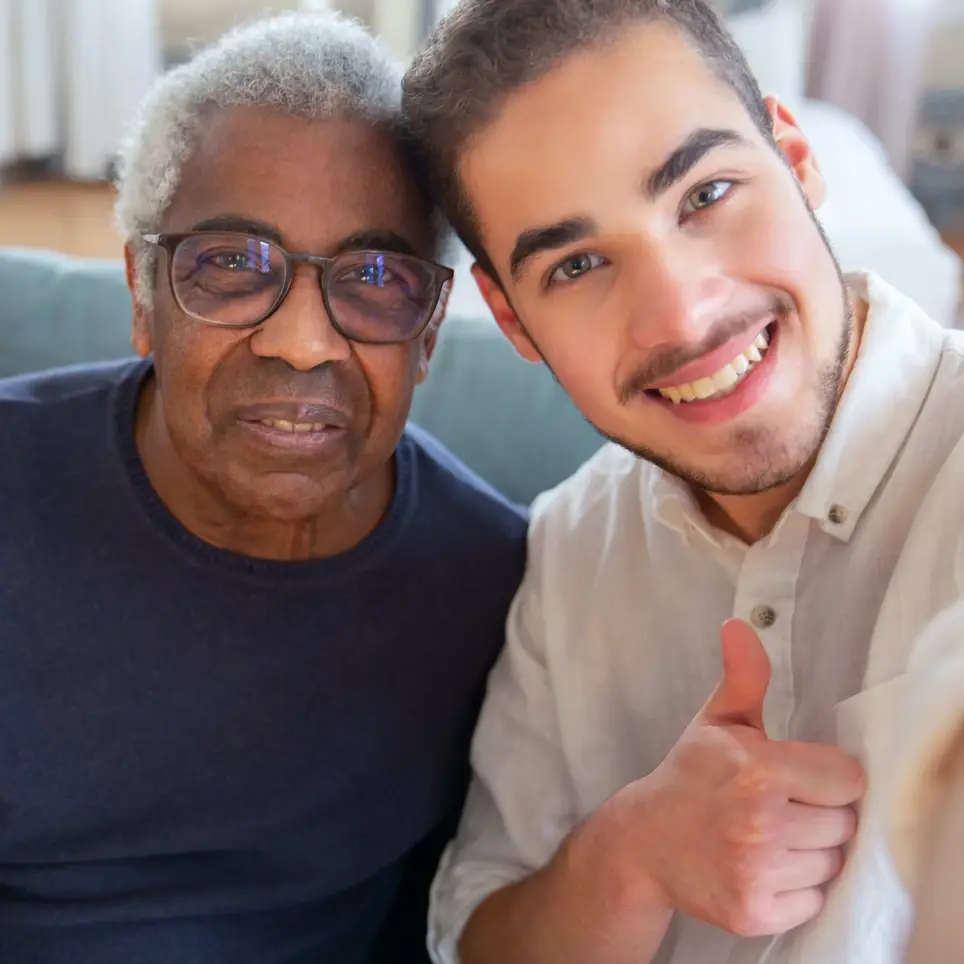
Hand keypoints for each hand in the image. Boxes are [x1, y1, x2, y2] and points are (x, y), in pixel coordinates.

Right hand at [595, 619, 865, 937]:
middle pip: (844, 823)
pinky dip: (795, 887)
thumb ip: (743, 676)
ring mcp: (756, 872)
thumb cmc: (689, 776)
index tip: (797, 775)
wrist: (642, 842)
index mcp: (757, 770)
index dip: (826, 776)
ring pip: (830, 862)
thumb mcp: (716, 722)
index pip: (847, 779)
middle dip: (819, 813)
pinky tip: (762, 866)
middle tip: (779, 806)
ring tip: (769, 835)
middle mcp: (759, 823)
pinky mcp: (754, 912)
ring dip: (809, 851)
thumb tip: (739, 625)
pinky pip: (813, 899)